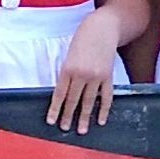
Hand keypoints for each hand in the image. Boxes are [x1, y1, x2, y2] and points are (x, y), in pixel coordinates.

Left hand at [48, 15, 119, 133]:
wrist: (102, 28)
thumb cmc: (82, 40)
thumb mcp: (69, 55)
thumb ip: (67, 74)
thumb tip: (64, 95)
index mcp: (68, 68)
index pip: (60, 94)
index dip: (55, 109)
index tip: (51, 121)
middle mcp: (82, 74)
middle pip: (73, 100)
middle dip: (68, 116)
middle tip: (64, 129)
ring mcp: (96, 76)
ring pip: (89, 102)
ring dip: (84, 117)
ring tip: (81, 130)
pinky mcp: (108, 76)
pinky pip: (106, 97)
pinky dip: (103, 110)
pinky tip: (101, 120)